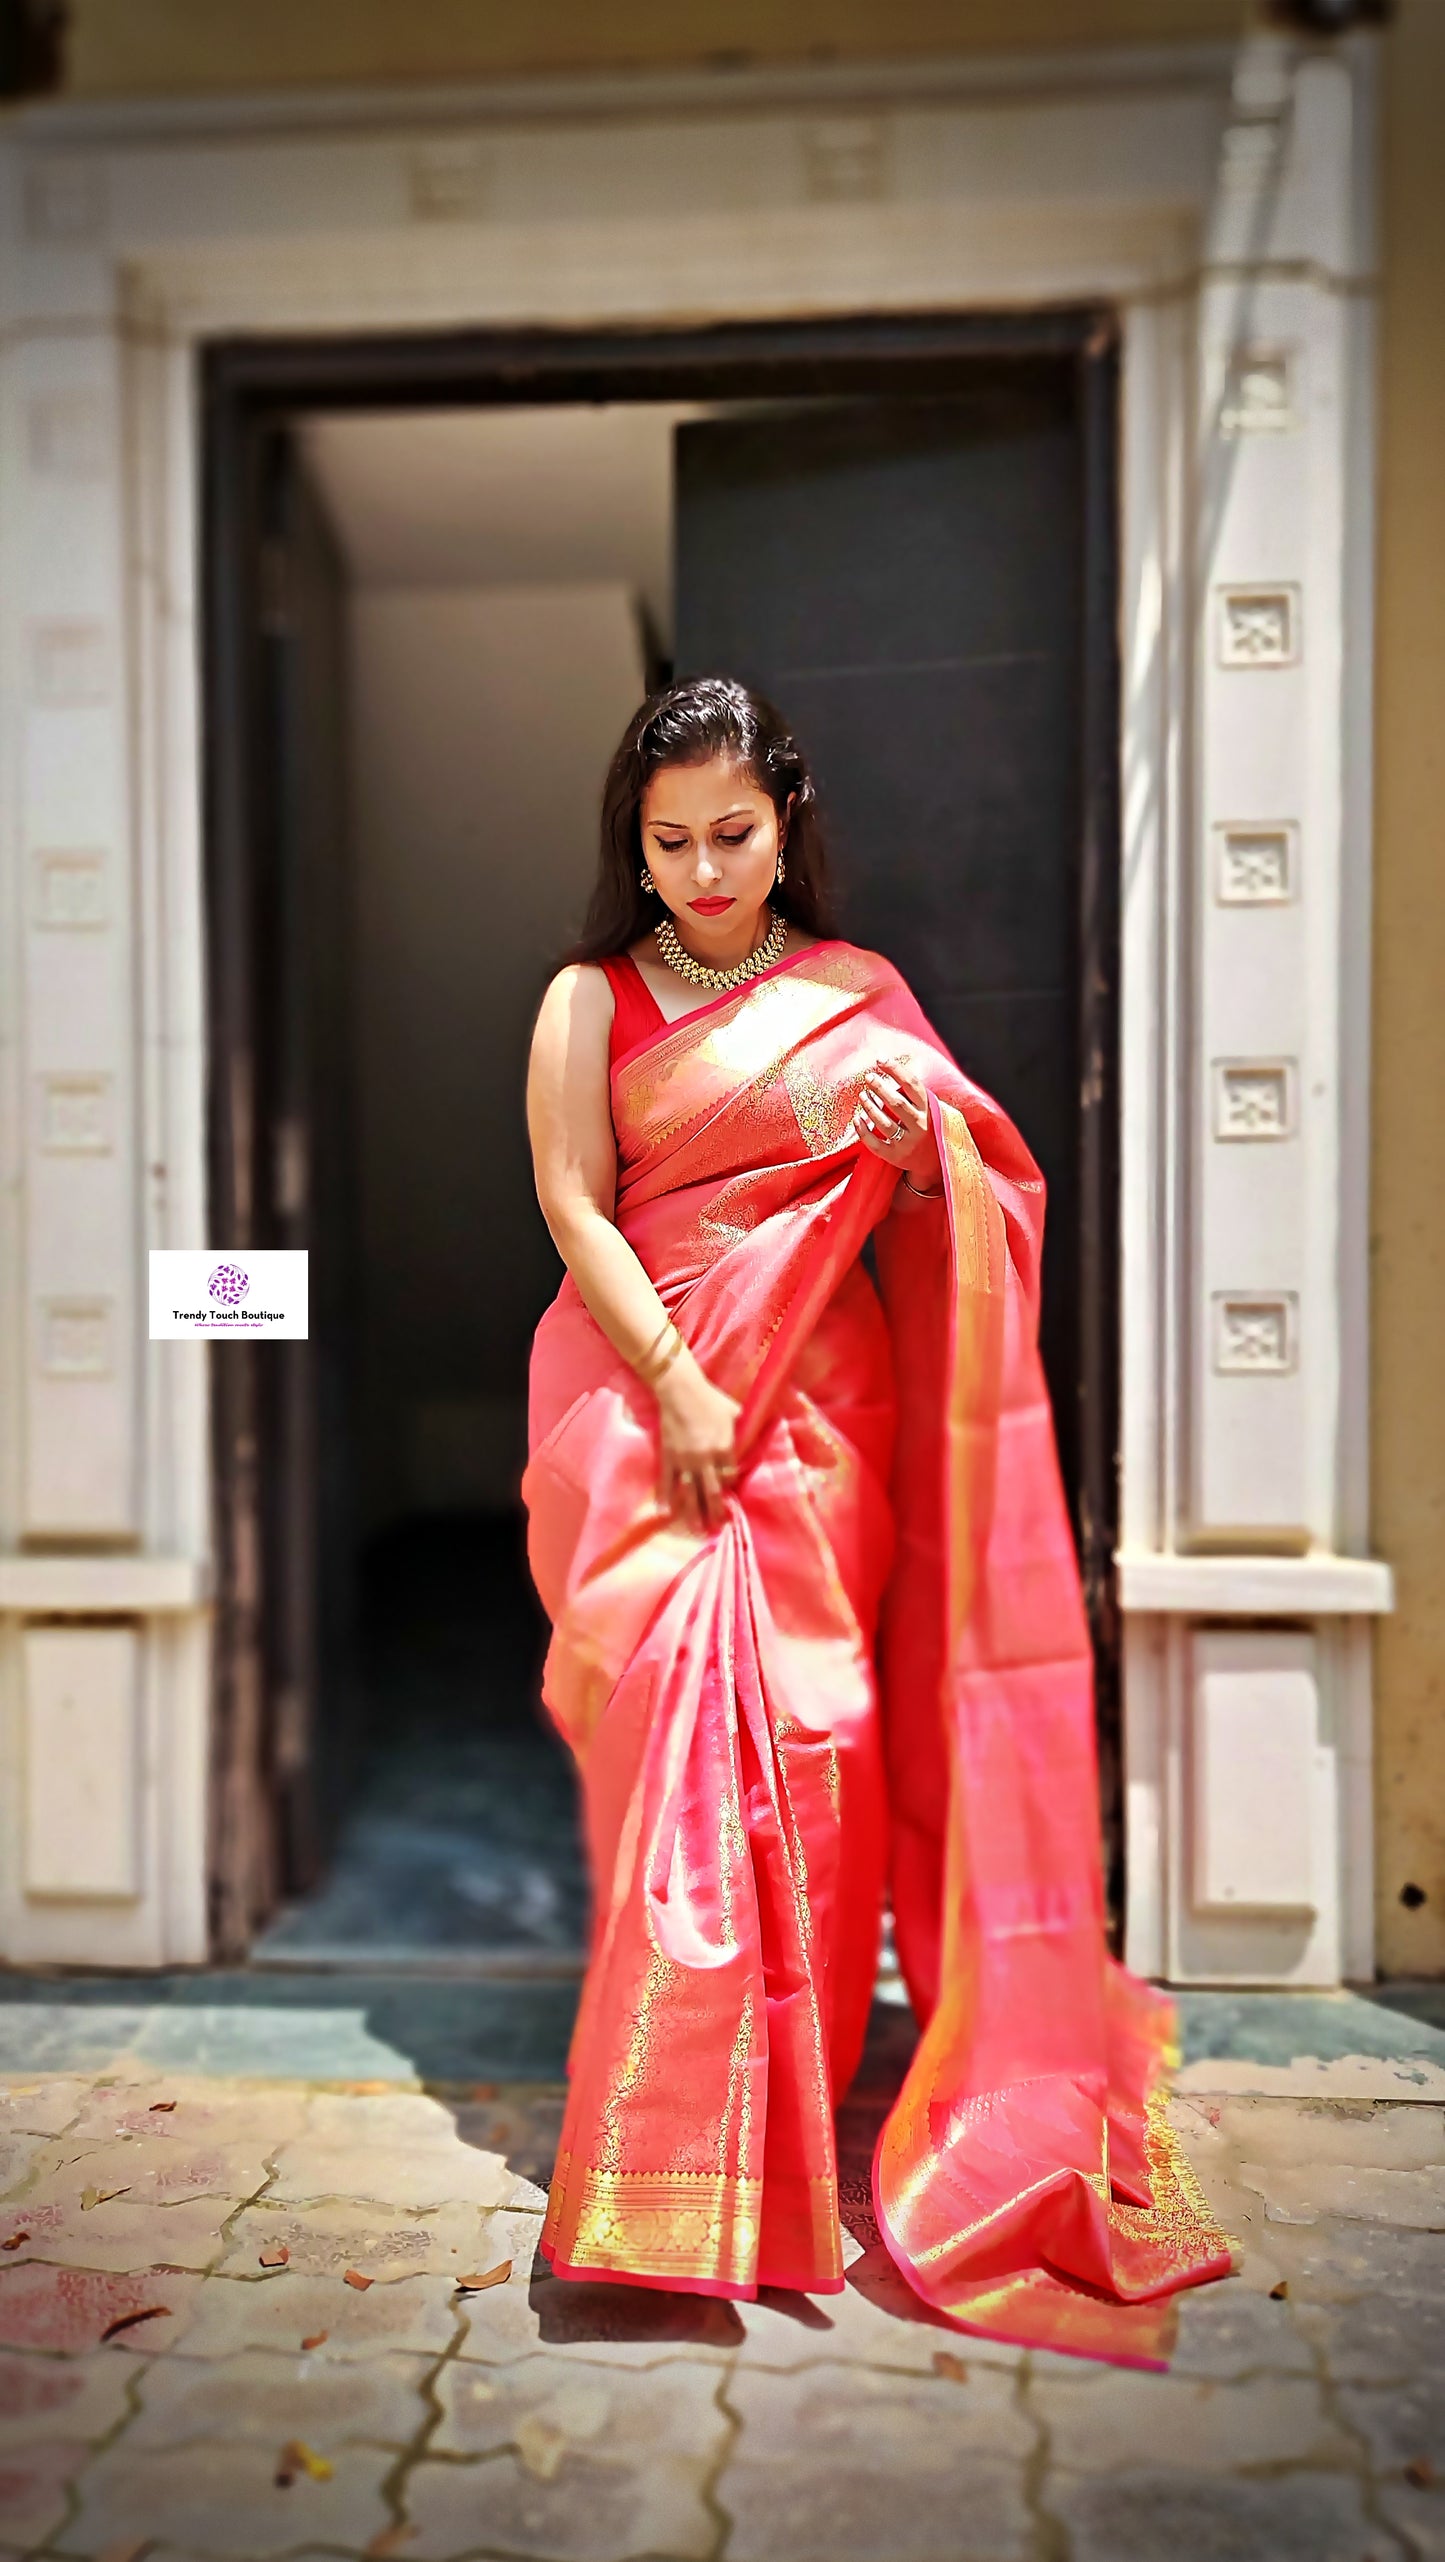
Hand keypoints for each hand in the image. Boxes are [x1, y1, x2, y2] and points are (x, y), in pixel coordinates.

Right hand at [653, 1352, 741, 1531]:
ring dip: (693, 1513)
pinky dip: (665, 1498)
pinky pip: (666, 1482)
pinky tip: (664, 1513)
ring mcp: (684, 1460)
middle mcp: (705, 1459)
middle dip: (715, 1512)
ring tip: (696, 1529)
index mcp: (724, 1448)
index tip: (729, 1495)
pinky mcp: (668, 1457)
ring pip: (690, 1493)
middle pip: (712, 1492)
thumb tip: (749, 1436)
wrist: (679, 1390)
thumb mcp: (733, 1412)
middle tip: (718, 1527)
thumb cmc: (710, 1398)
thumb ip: (740, 1429)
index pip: (729, 1476)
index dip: (730, 1487)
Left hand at [856, 1059, 941, 1190]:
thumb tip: (891, 1066)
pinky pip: (875, 1144)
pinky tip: (857, 1118)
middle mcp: (920, 1126)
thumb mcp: (930, 1109)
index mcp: (929, 1110)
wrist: (936, 1164)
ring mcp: (908, 1143)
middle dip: (880, 1088)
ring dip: (870, 1106)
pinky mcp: (896, 1156)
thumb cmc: (929, 1128)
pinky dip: (863, 1131)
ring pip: (884, 1123)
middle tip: (869, 1077)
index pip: (912, 1085)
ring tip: (862, 1095)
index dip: (896, 1070)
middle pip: (897, 1103)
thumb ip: (915, 1094)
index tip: (881, 1059)